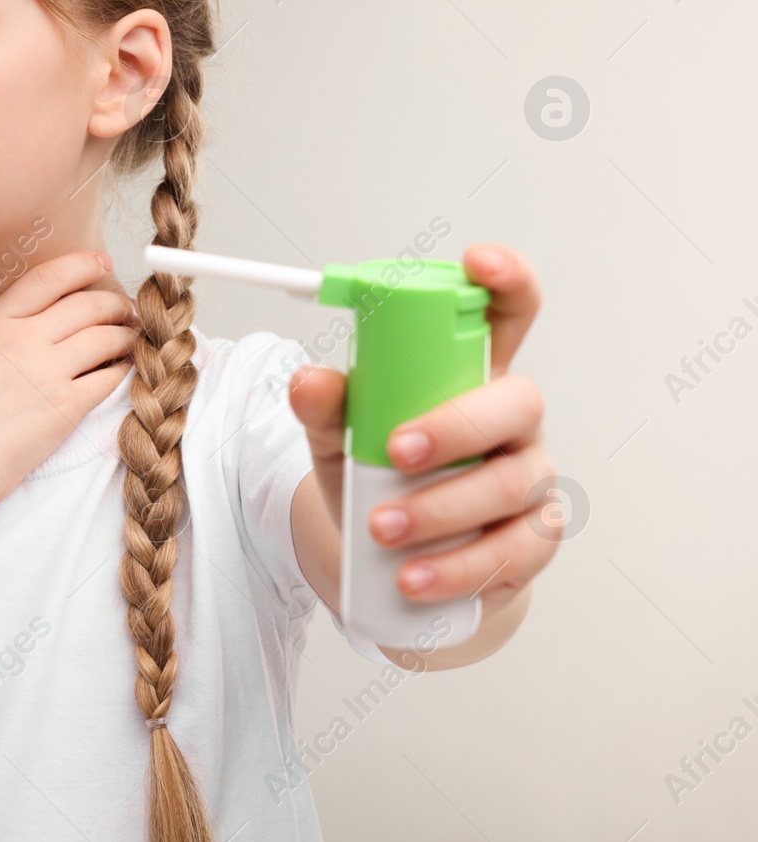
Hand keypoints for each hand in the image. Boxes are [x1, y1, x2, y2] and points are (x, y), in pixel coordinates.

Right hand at [0, 249, 138, 511]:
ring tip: (132, 338)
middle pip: (87, 304)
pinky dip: (125, 370)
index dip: (81, 265)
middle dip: (113, 304)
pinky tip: (126, 370)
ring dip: (125, 334)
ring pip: (106, 337)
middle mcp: (23, 339)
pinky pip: (111, 377)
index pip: (48, 278)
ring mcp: (48, 371)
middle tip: (125, 309)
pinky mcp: (67, 407)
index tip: (101, 263)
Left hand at [287, 243, 556, 616]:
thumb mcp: (340, 441)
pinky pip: (511, 552)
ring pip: (512, 484)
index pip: (506, 314)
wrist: (394, 566)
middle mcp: (511, 422)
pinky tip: (413, 577)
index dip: (505, 281)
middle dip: (456, 427)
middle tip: (396, 452)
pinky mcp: (533, 541)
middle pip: (517, 401)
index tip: (476, 263)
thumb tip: (307, 381)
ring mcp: (530, 480)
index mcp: (469, 377)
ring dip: (442, 509)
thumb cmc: (378, 481)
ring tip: (381, 529)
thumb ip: (325, 409)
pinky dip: (455, 568)